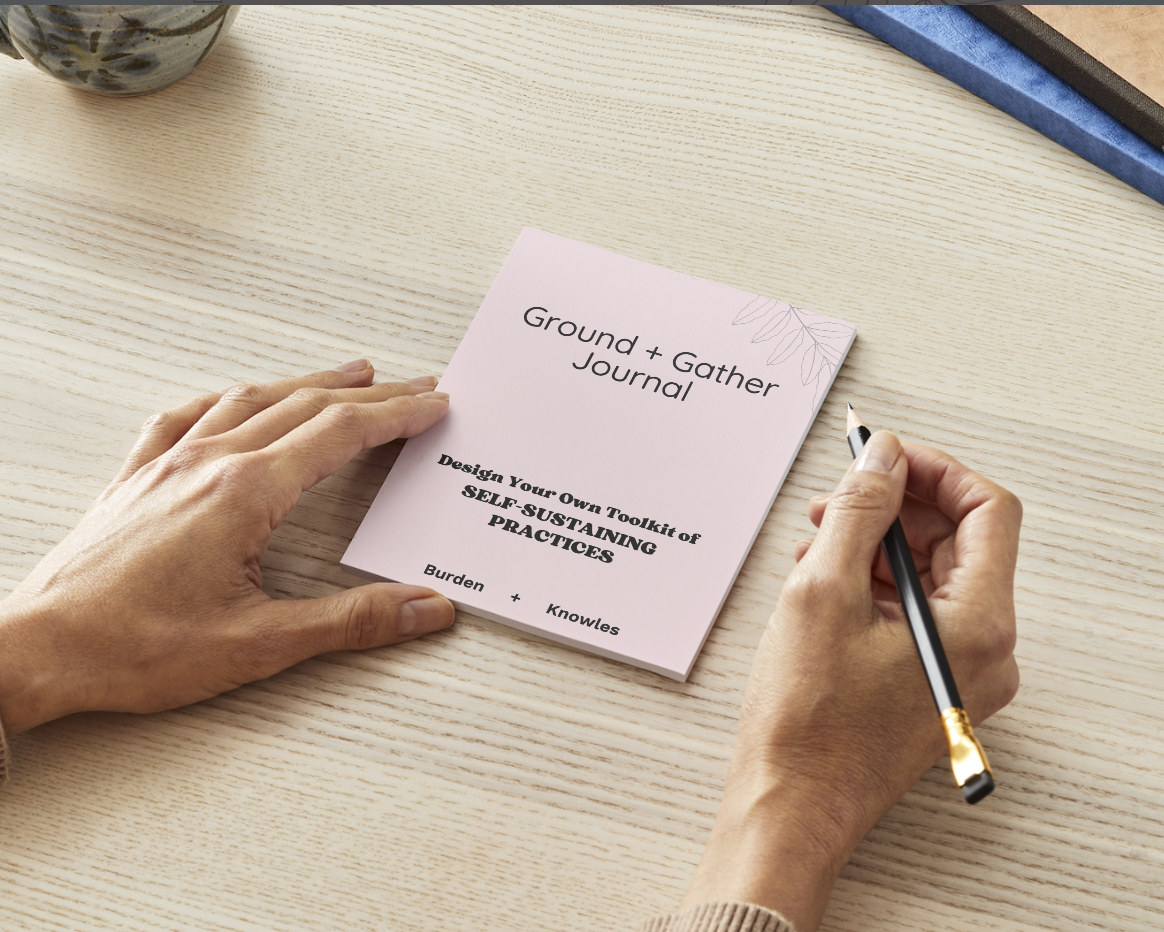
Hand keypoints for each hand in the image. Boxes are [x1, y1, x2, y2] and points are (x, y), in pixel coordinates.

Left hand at [0, 361, 454, 734]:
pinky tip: (236, 398)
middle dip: (370, 394)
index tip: (433, 405)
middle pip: (307, 406)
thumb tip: (424, 608)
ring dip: (309, 383)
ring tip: (347, 374)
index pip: (341, 434)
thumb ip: (352, 621)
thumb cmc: (134, 648)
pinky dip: (229, 398)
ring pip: (252, 400)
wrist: (38, 650)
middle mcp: (209, 463)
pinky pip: (188, 415)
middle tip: (413, 386)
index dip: (396, 416)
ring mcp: (169, 463)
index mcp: (246, 492)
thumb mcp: (260, 643)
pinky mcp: (137, 478)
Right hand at [682, 430, 1020, 931]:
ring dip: (876, 545)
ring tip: (814, 541)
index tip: (885, 455)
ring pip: (931, 575)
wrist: (791, 806)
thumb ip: (858, 511)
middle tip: (836, 495)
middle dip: (895, 507)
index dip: (933, 470)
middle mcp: (985, 649)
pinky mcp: (929, 683)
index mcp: (978, 624)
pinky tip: (822, 581)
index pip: (986, 510)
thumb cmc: (808, 723)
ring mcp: (960, 670)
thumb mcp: (823, 591)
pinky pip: (914, 611)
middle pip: (958, 541)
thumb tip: (882, 457)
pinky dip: (871, 584)